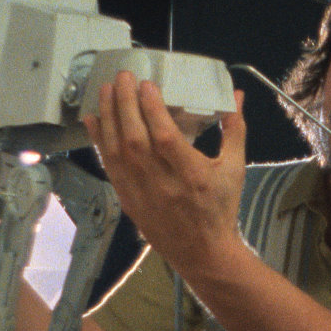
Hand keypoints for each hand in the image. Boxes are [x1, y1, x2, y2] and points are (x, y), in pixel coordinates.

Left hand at [82, 71, 246, 278]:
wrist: (204, 253)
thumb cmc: (220, 209)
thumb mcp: (234, 169)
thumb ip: (234, 130)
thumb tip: (237, 96)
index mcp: (192, 176)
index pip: (165, 138)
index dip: (153, 110)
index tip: (147, 85)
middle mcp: (163, 184)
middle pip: (136, 139)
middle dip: (125, 104)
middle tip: (123, 77)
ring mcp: (141, 193)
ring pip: (117, 150)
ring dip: (109, 117)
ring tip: (106, 90)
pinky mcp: (127, 199)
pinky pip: (108, 166)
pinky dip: (99, 140)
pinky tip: (94, 119)